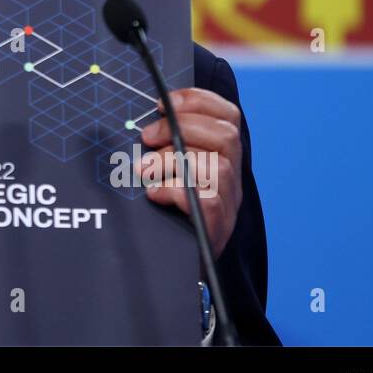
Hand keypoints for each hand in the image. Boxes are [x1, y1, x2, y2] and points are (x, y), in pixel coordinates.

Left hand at [138, 87, 242, 257]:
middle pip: (227, 136)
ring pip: (217, 167)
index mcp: (221, 159)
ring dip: (172, 160)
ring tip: (144, 170)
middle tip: (146, 137)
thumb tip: (141, 123)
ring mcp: (228, 206)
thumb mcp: (164, 173)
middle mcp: (231, 180)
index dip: (198, 101)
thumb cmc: (163, 215)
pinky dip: (176, 191)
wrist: (171, 271)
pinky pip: (207, 201)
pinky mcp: (217, 230)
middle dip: (182, 127)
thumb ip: (162, 147)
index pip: (228, 117)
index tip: (162, 103)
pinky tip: (154, 193)